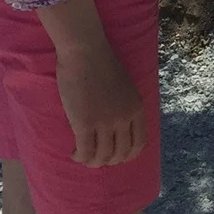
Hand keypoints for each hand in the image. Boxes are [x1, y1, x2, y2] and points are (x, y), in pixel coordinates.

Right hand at [54, 39, 146, 167]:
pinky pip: (85, 153)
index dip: (127, 155)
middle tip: (96, 157)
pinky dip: (80, 157)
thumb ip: (124, 106)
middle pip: (121, 154)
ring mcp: (105, 122)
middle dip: (109, 161)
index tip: (116, 155)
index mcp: (136, 108)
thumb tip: (116, 128)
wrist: (85, 51)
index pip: (139, 143)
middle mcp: (124, 118)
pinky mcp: (85, 124)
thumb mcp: (125, 87)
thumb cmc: (101, 64)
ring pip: (102, 157)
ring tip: (83, 156)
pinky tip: (74, 153)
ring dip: (92, 162)